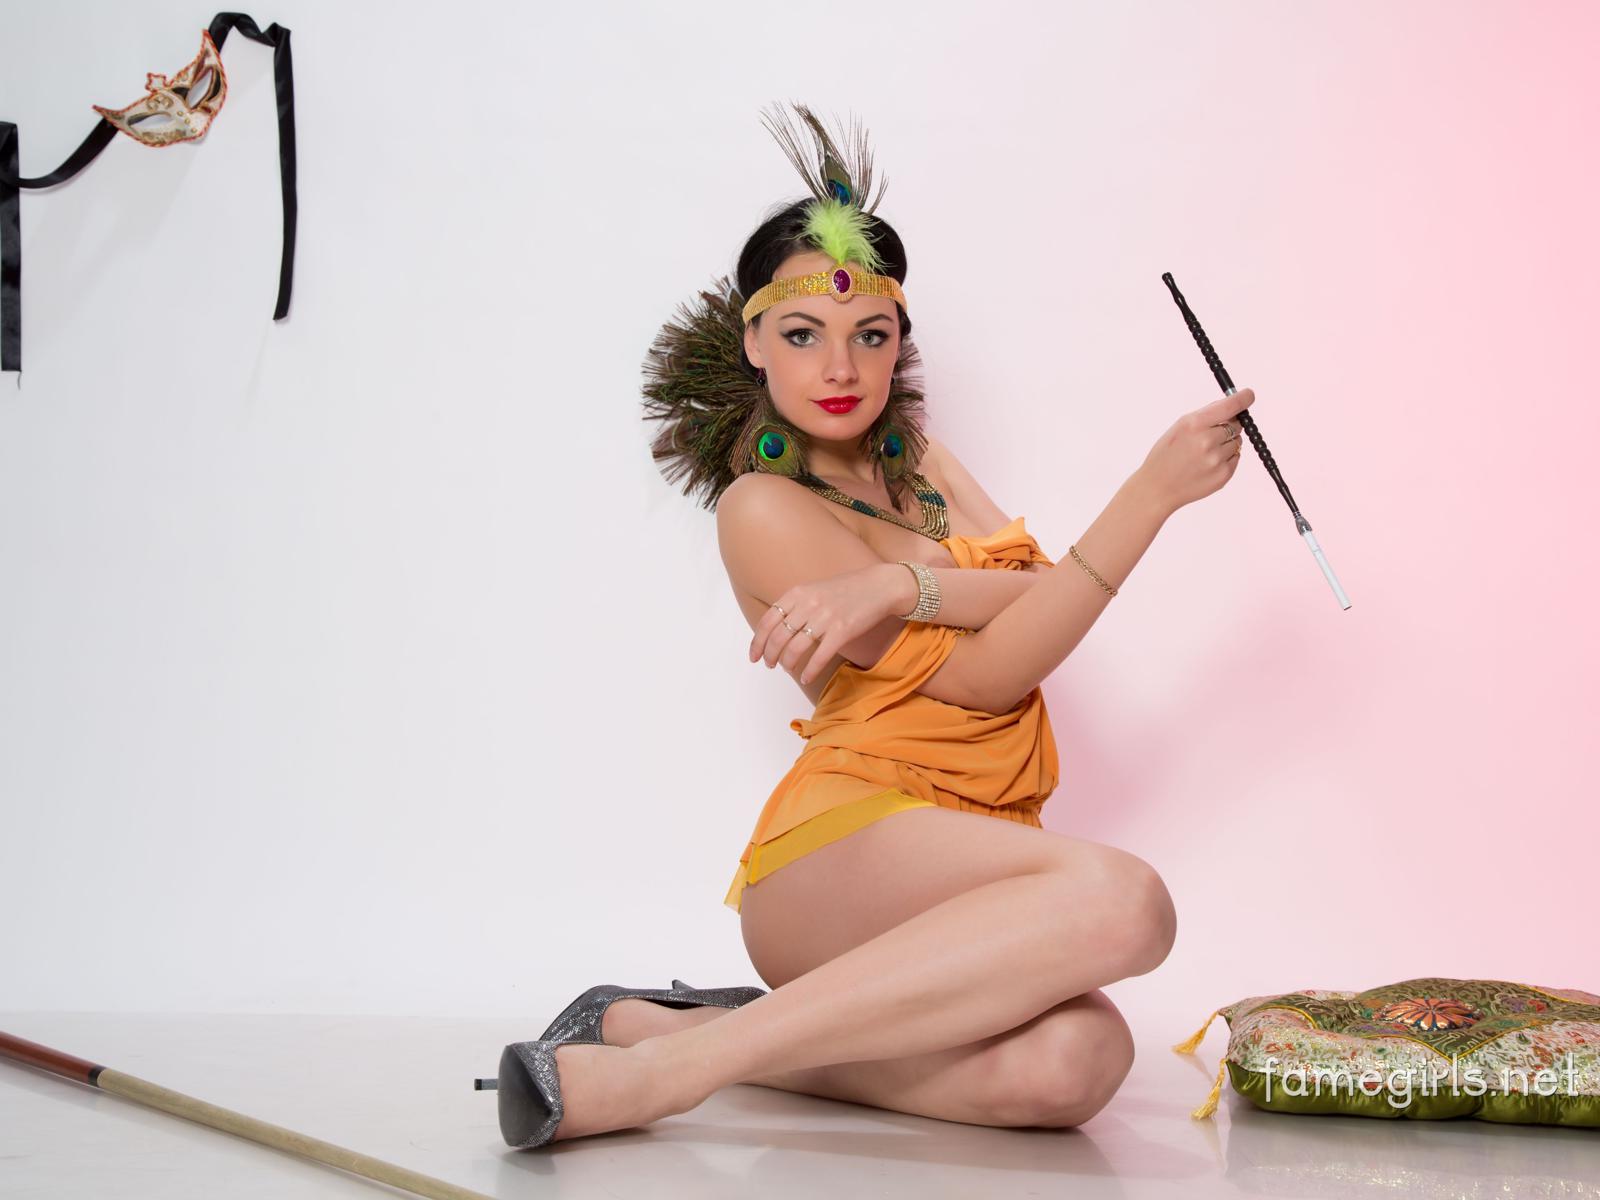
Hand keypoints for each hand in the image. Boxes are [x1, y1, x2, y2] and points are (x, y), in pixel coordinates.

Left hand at [750, 563, 908, 685]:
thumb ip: (796, 605)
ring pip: (795, 648)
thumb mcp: (815, 590)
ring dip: (787, 663)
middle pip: (778, 636)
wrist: (879, 586)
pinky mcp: (842, 631)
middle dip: (770, 655)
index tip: (754, 656)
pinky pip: (819, 656)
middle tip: (770, 665)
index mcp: (798, 593)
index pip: (768, 621)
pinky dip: (809, 670)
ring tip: (787, 670)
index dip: (757, 642)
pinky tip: (806, 678)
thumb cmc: (847, 590)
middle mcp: (808, 604)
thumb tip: (777, 628)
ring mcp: (825, 617)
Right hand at [1135, 388, 1254, 514]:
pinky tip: (1207, 464)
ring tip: (1205, 453)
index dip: (1243, 398)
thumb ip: (1205, 416)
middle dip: (1229, 426)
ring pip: (1237, 442)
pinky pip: (1236, 458)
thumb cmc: (1165, 456)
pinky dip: (1226, 458)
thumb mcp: (1179, 428)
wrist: (1157, 488)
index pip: (1230, 406)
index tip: (1249, 395)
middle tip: (1213, 434)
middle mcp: (1207, 441)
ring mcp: (1216, 459)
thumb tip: (1230, 404)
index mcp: (1194, 424)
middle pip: (1236, 424)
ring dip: (1226, 444)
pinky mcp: (1223, 475)